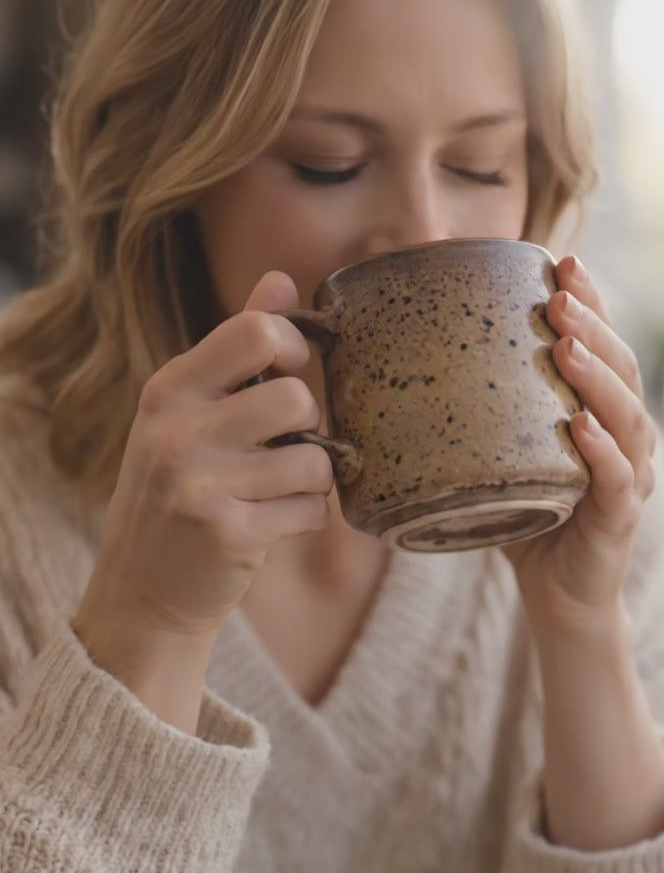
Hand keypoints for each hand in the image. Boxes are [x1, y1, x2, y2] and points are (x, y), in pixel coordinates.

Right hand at [74, 270, 333, 643]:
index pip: (255, 332)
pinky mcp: (231, 536)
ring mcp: (202, 486)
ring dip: (310, 480)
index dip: (294, 348)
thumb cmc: (174, 490)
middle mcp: (178, 433)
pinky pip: (312, 510)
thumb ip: (235, 349)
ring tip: (276, 491)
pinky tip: (271, 525)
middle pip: (297, 398)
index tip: (291, 372)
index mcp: (169, 390)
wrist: (141, 593)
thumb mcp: (186, 413)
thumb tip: (281, 279)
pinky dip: (305, 519)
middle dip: (307, 426)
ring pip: (314, 460)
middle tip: (283, 447)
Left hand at [502, 254, 657, 624]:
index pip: (602, 346)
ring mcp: (629, 477)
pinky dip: (602, 453)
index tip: (563, 263)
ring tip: (567, 347)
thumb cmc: (524, 520)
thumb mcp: (497, 458)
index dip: (591, 303)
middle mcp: (624, 436)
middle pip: (620, 368)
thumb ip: (470, 417)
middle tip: (560, 296)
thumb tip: (394, 372)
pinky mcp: (620, 519)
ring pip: (626, 417)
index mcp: (598, 412)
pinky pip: (618, 481)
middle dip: (593, 327)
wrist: (557, 597)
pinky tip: (581, 429)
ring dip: (597, 377)